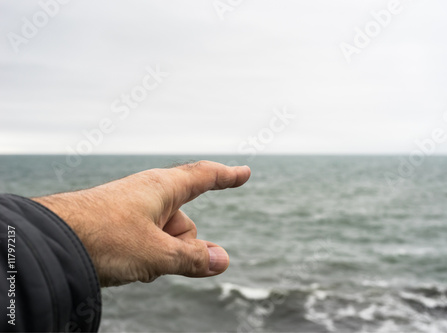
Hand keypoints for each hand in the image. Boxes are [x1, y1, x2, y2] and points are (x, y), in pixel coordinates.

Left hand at [32, 161, 250, 286]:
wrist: (48, 241)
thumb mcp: (156, 252)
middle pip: (185, 223)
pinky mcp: (118, 226)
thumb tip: (223, 261)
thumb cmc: (102, 237)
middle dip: (181, 247)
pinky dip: (145, 256)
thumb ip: (192, 258)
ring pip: (165, 237)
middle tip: (161, 262)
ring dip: (161, 255)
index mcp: (162, 187)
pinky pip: (146, 242)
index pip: (204, 176)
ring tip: (133, 262)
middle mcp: (148, 194)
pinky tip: (123, 265)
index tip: (244, 173)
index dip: (227, 177)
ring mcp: (132, 210)